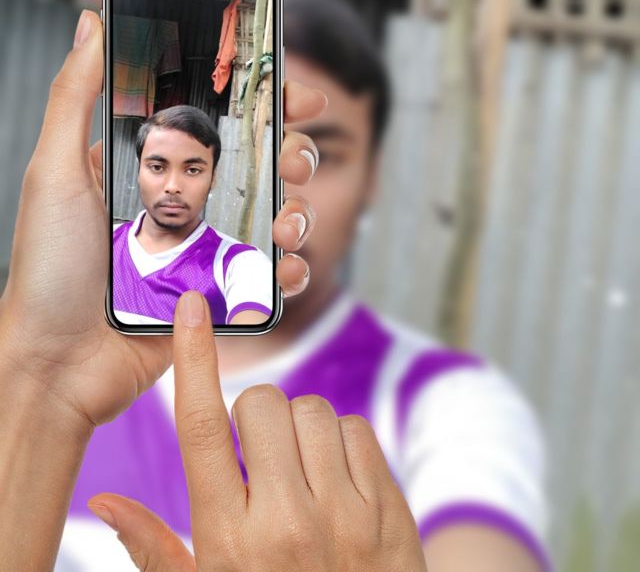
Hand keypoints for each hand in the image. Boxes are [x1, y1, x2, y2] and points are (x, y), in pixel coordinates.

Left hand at [0, 9, 325, 432]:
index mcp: (154, 166)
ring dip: (300, 211)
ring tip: (287, 223)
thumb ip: (76, 94)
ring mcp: (207, 249)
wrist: (54, 366)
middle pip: (262, 164)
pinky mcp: (219, 295)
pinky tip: (286, 267)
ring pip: (278, 215)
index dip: (263, 102)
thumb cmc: (47, 267)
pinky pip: (272, 275)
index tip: (293, 92)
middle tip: (292, 160)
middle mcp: (188, 202)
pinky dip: (293, 269)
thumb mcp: (54, 170)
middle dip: (292, 154)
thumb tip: (91, 21)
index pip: (219, 121)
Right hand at [88, 290, 428, 571]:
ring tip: (297, 471)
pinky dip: (341, 442)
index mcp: (229, 541)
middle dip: (254, 415)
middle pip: (262, 404)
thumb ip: (154, 547)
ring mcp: (346, 516)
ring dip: (299, 427)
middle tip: (257, 455)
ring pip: (313, 410)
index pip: (202, 430)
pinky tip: (334, 481)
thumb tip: (104, 498)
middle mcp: (287, 523)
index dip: (193, 360)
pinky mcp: (389, 511)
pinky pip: (358, 430)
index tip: (190, 309)